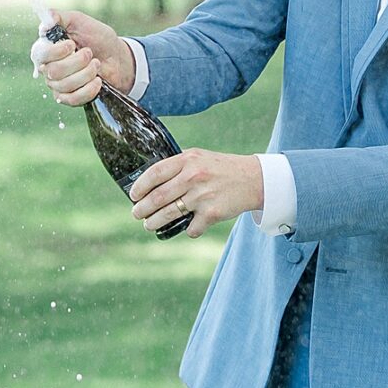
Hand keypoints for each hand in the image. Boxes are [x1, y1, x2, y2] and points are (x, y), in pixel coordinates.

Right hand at [32, 10, 135, 105]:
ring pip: (64, 85)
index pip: (40, 54)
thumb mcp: (79, 21)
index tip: (72, 44)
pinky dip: (88, 90)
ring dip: (86, 73)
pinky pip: (72, 99)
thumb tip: (46, 19)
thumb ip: (60, 17)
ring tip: (96, 64)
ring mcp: (57, 84)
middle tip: (90, 53)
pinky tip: (98, 81)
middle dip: (78, 62)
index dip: (56, 51)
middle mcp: (48, 67)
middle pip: (53, 72)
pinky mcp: (69, 98)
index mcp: (47, 48)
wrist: (116, 57)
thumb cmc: (96, 38)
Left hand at [128, 149, 264, 237]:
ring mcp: (202, 196)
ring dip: (154, 223)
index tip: (134, 195)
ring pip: (168, 214)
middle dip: (142, 209)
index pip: (154, 173)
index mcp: (188, 160)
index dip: (140, 186)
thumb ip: (178, 165)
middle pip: (157, 197)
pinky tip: (189, 226)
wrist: (253, 179)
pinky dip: (188, 230)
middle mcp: (193, 176)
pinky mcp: (212, 213)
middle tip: (136, 214)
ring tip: (150, 225)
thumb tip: (150, 180)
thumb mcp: (199, 158)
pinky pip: (191, 228)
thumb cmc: (222, 169)